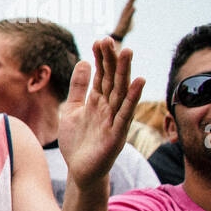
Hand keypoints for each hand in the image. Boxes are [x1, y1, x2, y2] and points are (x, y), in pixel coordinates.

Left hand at [57, 38, 144, 187]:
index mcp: (98, 101)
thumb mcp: (72, 109)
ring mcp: (115, 120)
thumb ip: (78, 87)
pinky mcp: (117, 134)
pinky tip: (138, 82)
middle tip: (111, 40)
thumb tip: (84, 61)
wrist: (80, 170)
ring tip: (127, 52)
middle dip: (112, 60)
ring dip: (124, 72)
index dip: (101, 58)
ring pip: (121, 92)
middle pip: (112, 79)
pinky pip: (125, 114)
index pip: (102, 75)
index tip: (99, 40)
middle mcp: (109, 107)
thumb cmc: (78, 140)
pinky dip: (131, 98)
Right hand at [113, 0, 143, 40]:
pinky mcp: (126, 21)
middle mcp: (125, 10)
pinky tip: (134, 7)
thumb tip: (133, 10)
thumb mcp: (131, 19)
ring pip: (129, 6)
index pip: (132, 0)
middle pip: (131, 0)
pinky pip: (129, 15)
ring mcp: (125, 15)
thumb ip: (132, 14)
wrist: (119, 34)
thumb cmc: (125, 27)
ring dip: (132, 0)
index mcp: (127, 9)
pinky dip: (131, 11)